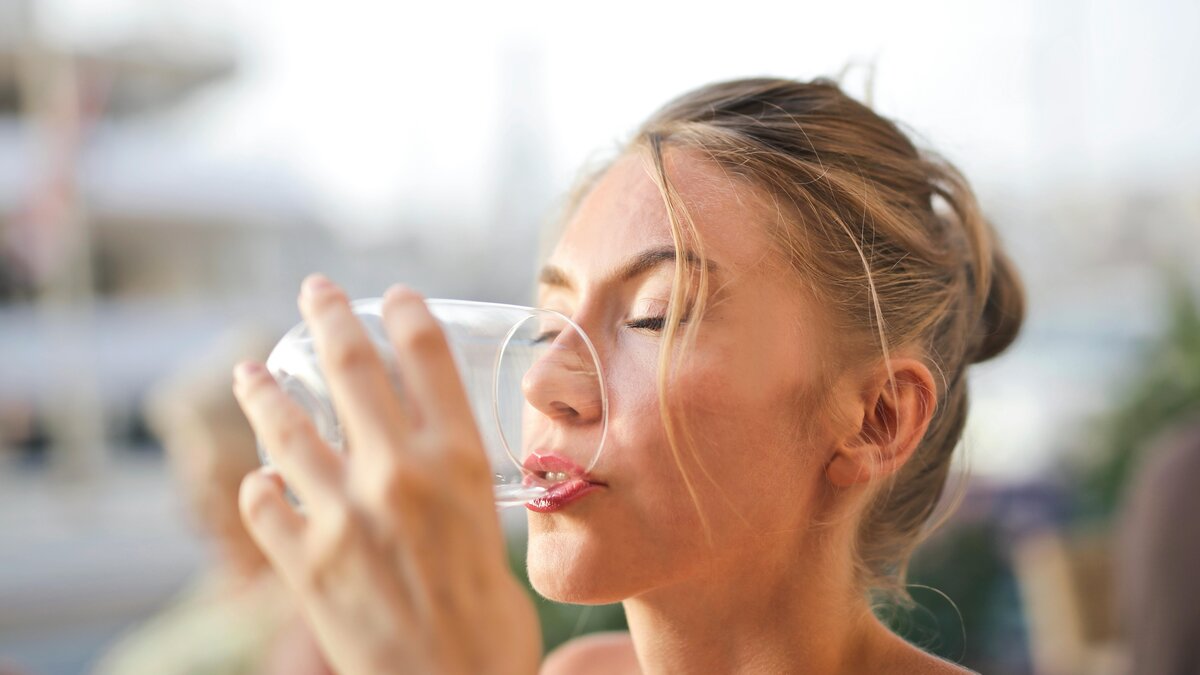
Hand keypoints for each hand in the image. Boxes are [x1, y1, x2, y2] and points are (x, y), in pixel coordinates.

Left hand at [233, 275, 541, 673]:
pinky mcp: (303, 562)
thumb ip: (458, 498)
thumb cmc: (491, 631)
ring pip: (286, 427)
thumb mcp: (496, 540)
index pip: (428, 357)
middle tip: (313, 292)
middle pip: (352, 366)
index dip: (406, 313)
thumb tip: (432, 476)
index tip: (393, 296)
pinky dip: (256, 489)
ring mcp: (343, 515)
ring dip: (262, 393)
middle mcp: (400, 474)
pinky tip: (258, 482)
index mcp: (461, 464)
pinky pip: (261, 504)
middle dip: (327, 315)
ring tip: (247, 374)